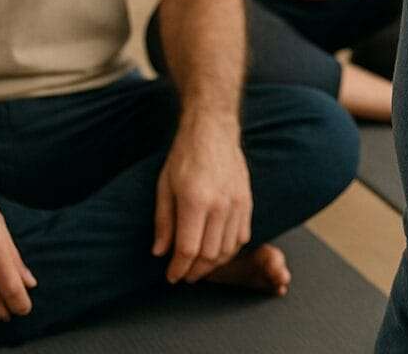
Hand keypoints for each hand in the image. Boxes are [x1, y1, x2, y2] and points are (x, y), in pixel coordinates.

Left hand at [152, 119, 253, 282]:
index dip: (178, 268)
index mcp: (195, 201)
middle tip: (183, 274)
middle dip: (194, 271)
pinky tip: (217, 252)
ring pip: (227, 249)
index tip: (171, 276)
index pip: (188, 249)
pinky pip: (242, 236)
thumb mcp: (164, 186)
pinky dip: (230, 250)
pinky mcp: (247, 201)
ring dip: (212, 264)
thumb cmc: (184, 156)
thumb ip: (163, 221)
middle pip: (209, 254)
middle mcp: (220, 205)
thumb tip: (160, 252)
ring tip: (199, 267)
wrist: (213, 131)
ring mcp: (237, 203)